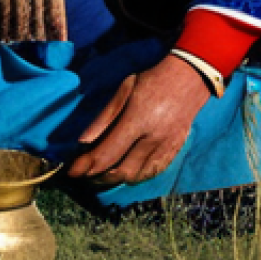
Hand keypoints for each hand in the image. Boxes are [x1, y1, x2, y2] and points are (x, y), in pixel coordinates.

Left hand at [65, 54, 210, 185]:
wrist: (189, 79)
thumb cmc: (151, 81)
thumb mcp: (123, 91)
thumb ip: (103, 119)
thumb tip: (82, 142)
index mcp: (137, 121)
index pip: (108, 153)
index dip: (86, 166)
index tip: (71, 172)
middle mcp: (153, 139)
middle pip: (121, 171)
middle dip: (98, 178)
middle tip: (84, 174)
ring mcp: (166, 148)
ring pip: (137, 176)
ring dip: (115, 180)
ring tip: (99, 174)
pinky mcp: (174, 151)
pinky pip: (152, 173)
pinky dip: (135, 176)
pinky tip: (123, 171)